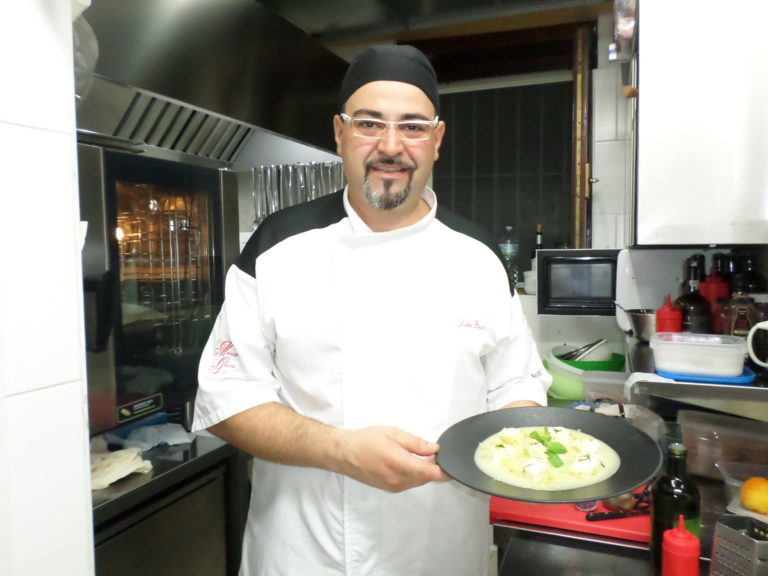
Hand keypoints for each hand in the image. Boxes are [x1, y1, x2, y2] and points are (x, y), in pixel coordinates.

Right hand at [334, 426, 450, 492]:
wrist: (344, 453)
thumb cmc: (365, 440)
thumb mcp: (393, 433)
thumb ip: (415, 443)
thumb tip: (434, 449)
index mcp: (399, 464)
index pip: (429, 473)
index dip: (444, 471)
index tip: (453, 466)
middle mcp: (397, 480)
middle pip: (425, 478)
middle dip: (434, 467)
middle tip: (436, 453)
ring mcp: (393, 486)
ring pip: (418, 481)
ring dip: (424, 471)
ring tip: (421, 455)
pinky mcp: (389, 488)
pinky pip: (409, 483)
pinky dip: (414, 474)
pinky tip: (410, 462)